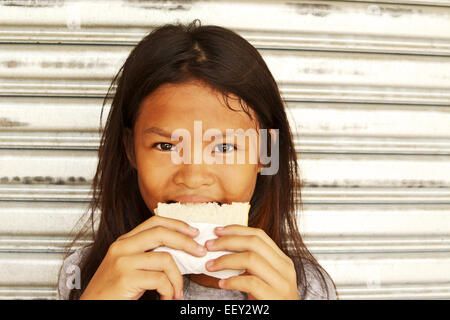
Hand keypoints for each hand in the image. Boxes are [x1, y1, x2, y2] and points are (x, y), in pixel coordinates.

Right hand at [79, 215, 206, 299]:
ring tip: (176, 292)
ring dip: (177, 279)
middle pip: (161, 233)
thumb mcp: (129, 266)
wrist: (90, 308)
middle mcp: (122, 247)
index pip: (154, 222)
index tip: (193, 232)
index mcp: (124, 241)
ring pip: (165, 259)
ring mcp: (123, 261)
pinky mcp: (125, 278)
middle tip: (200, 252)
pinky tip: (167, 299)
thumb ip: (148, 255)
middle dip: (186, 242)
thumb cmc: (112, 292)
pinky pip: (160, 280)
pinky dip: (169, 291)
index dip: (177, 224)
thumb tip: (180, 250)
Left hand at [204, 225, 298, 299]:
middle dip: (228, 241)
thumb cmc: (269, 301)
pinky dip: (232, 281)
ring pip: (251, 259)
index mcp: (282, 260)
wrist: (282, 319)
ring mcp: (281, 283)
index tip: (218, 231)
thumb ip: (251, 264)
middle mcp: (284, 268)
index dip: (237, 230)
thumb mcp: (263, 278)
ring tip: (211, 265)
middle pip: (254, 243)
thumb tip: (222, 248)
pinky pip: (250, 283)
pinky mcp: (274, 298)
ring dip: (225, 260)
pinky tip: (222, 283)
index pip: (259, 235)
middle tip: (209, 246)